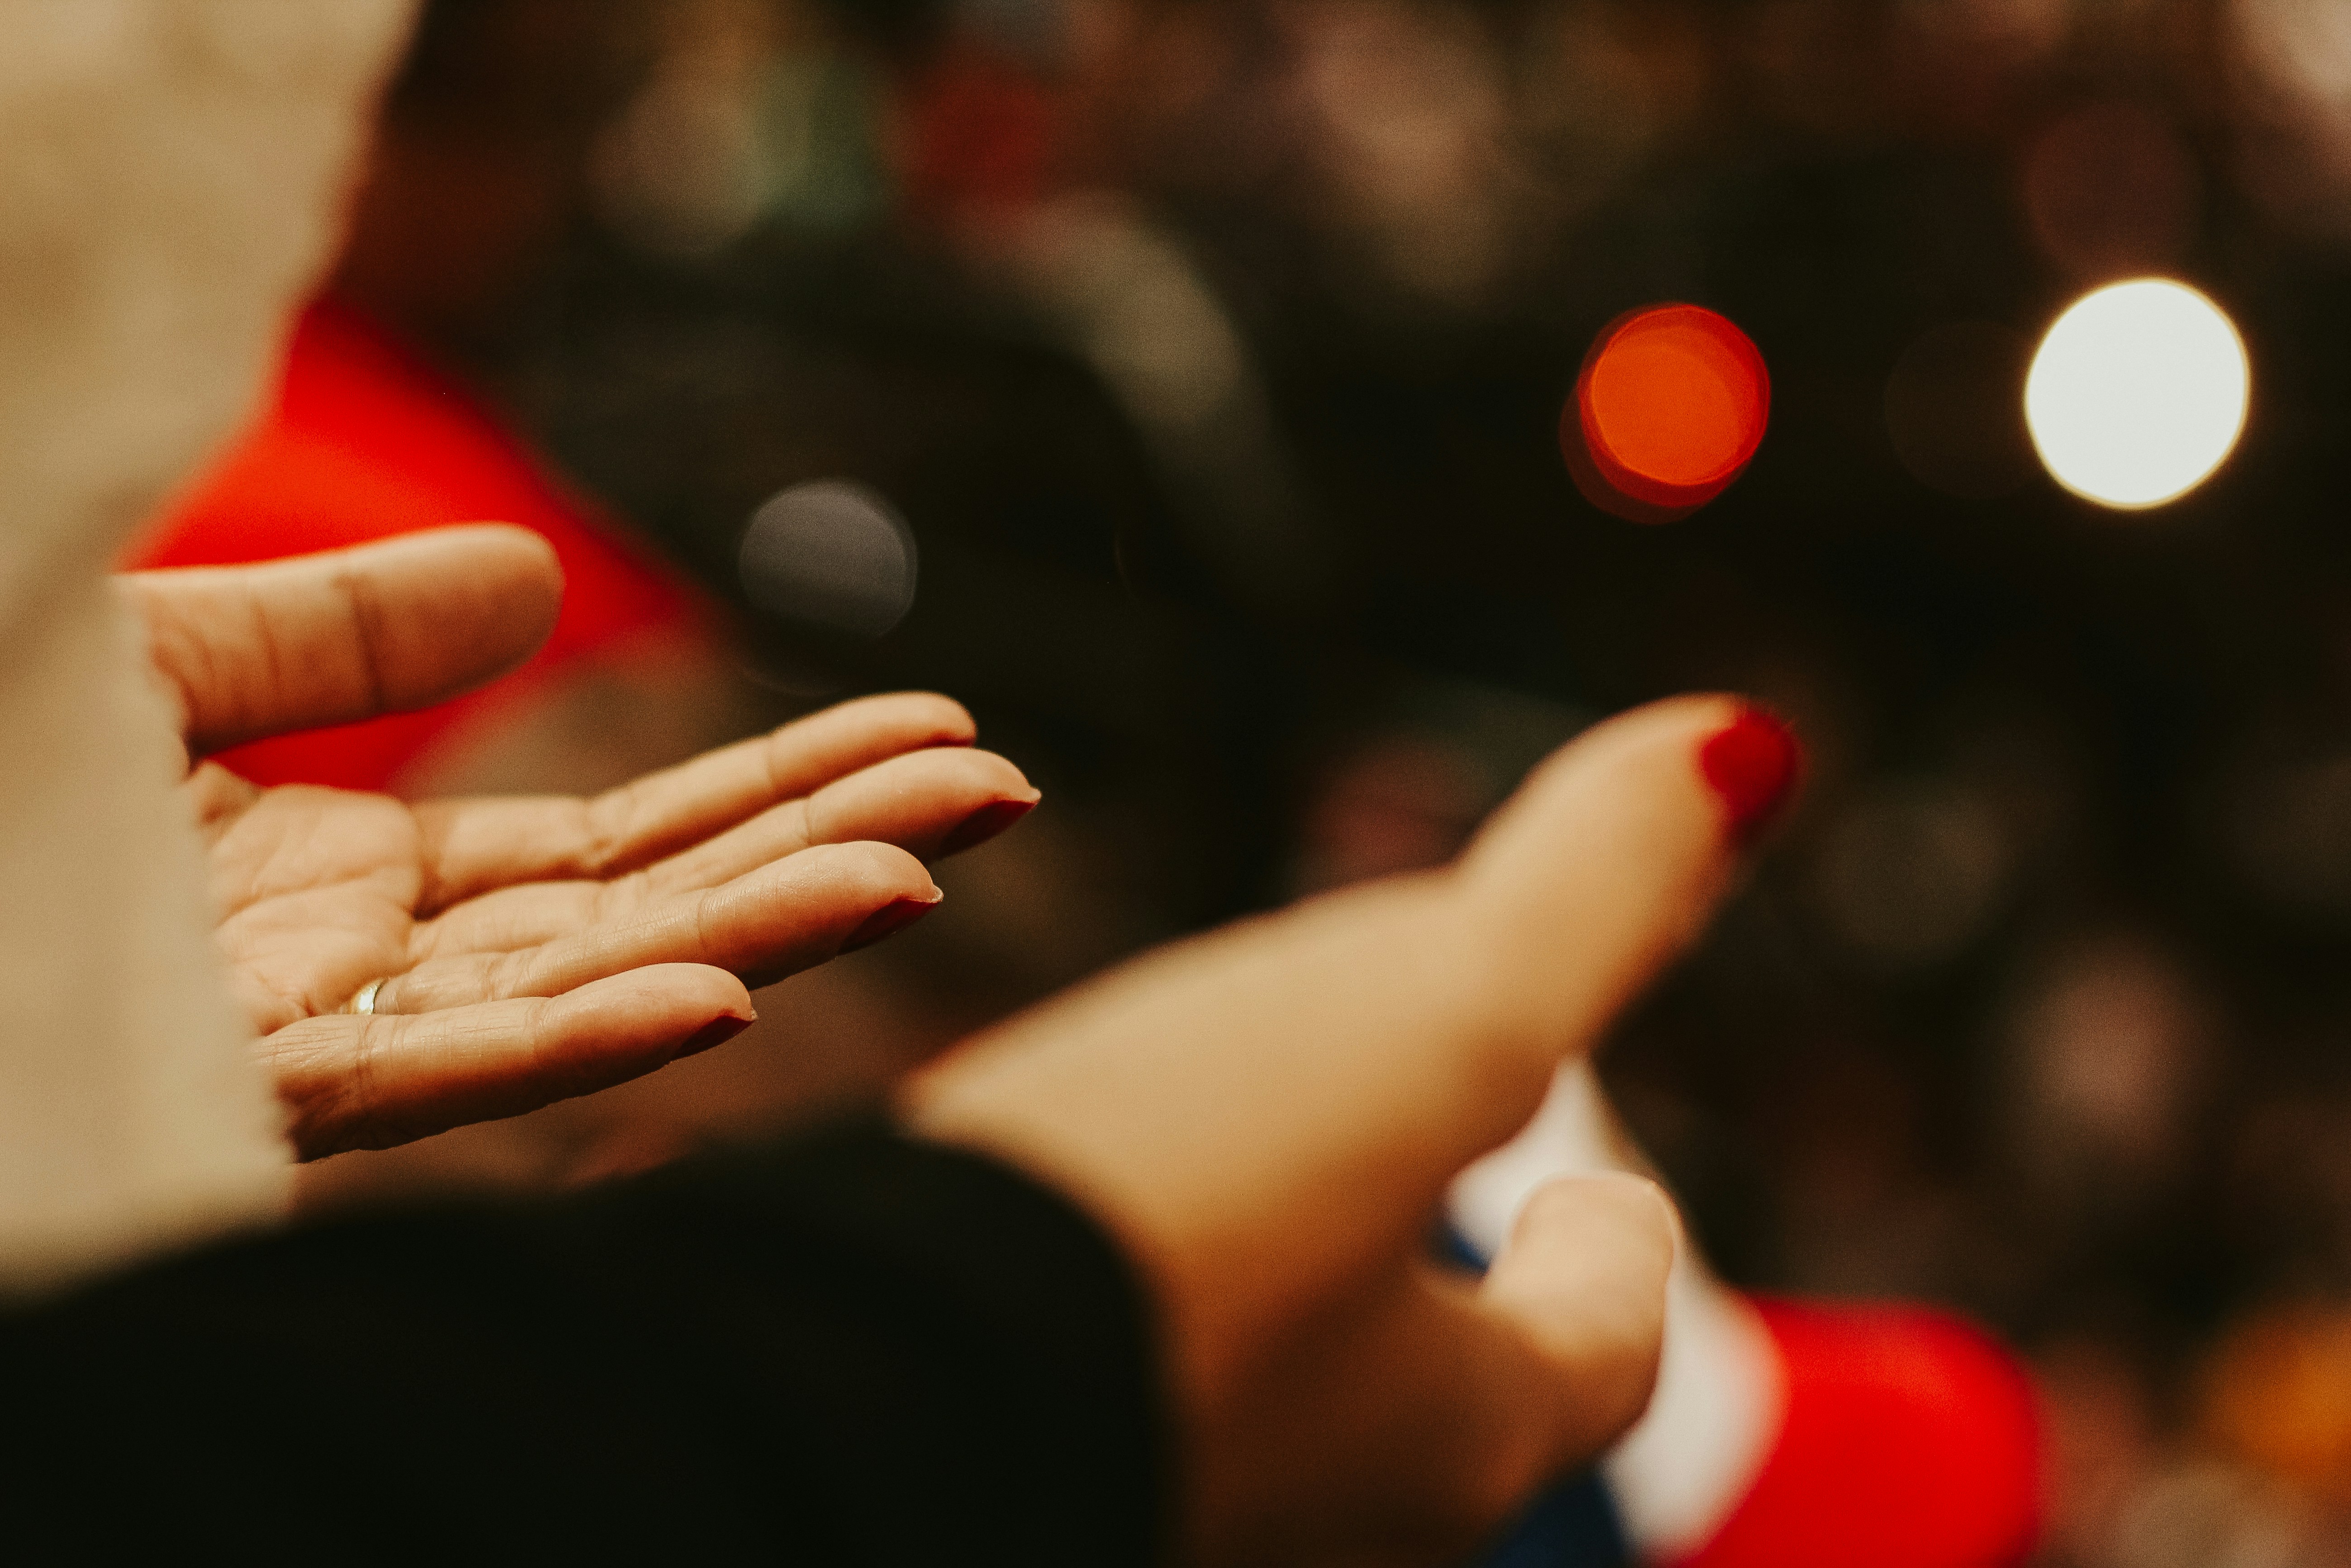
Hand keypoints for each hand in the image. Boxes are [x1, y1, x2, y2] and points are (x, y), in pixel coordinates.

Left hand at [122, 526, 1037, 1160]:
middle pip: (651, 916)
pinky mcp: (242, 1105)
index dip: (783, 785)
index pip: (629, 843)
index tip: (932, 734)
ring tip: (919, 875)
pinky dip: (583, 1044)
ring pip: (585, 1002)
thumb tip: (543, 582)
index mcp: (364, 892)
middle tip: (1000, 791)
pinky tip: (715, 1003)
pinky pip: (436, 1086)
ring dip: (762, 939)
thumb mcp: (144, 670)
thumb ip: (335, 640)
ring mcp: (316, 1053)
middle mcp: (375, 982)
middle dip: (828, 849)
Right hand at [909, 696, 1794, 1564]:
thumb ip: (1585, 899)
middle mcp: (1320, 1526)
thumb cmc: (1173, 1216)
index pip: (1598, 1362)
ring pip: (1269, 1421)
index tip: (1612, 1197)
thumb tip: (1751, 749)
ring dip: (1288, 1322)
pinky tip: (1056, 1265)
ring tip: (1253, 1212)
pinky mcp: (1013, 1483)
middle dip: (1455, 1311)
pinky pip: (1115, 1403)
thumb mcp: (1427, 1017)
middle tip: (1429, 1192)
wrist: (850, 1404)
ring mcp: (1166, 1516)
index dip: (1618, 1267)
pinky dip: (1131, 1331)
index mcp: (1453, 1438)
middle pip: (1442, 1418)